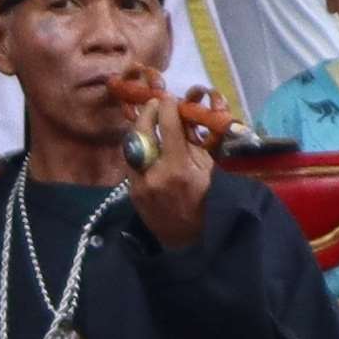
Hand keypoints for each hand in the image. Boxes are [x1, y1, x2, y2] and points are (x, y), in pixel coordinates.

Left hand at [124, 87, 217, 246]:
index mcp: (179, 169)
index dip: (166, 109)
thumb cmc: (207, 203)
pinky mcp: (131, 192)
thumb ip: (192, 146)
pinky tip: (145, 142)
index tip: (167, 99)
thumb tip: (180, 120)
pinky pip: (130, 163)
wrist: (188, 239)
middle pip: (143, 134)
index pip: (169, 128)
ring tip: (148, 119)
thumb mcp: (208, 172)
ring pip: (132, 147)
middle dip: (146, 113)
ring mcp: (139, 184)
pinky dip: (137, 149)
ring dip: (139, 129)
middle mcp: (155, 174)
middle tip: (152, 102)